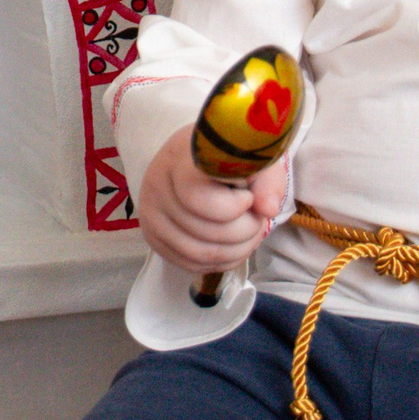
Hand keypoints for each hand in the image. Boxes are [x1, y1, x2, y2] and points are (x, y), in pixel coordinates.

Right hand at [139, 132, 288, 277]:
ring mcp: (151, 215)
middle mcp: (157, 186)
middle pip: (207, 231)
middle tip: (256, 217)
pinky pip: (191, 264)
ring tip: (250, 231)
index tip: (247, 196)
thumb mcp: (255, 159)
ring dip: (238, 250)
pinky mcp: (152, 238)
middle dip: (246, 230)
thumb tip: (268, 210)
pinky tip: (233, 243)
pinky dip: (221, 261)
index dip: (233, 206)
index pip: (198, 198)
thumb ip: (267, 181)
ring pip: (201, 254)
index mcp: (180, 157)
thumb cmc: (229, 155)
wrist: (195, 156)